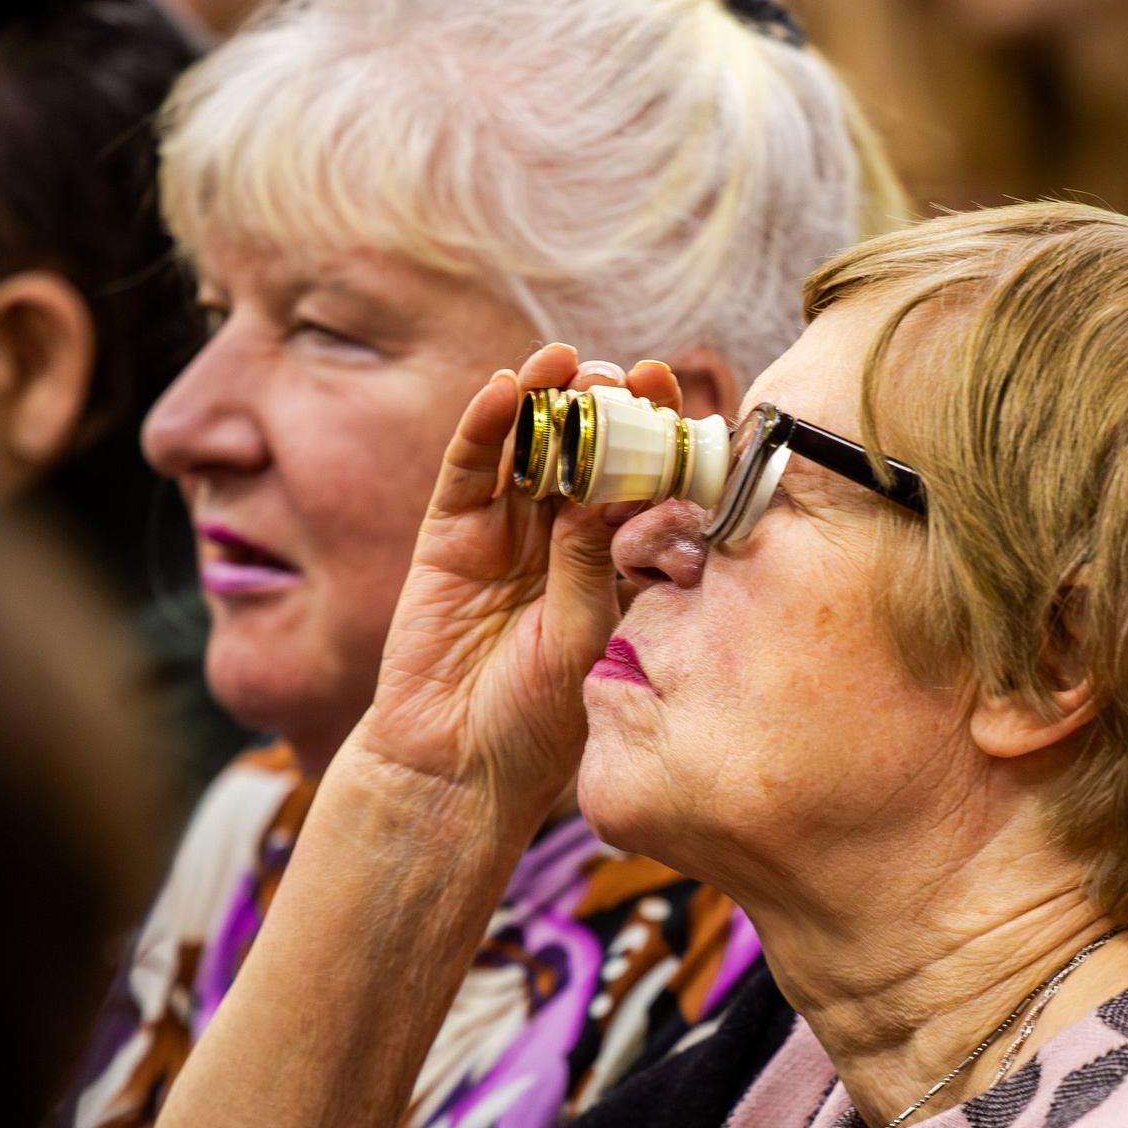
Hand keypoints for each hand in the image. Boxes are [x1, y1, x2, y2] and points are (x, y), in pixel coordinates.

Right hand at [346, 345, 682, 828]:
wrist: (458, 765)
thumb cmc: (539, 718)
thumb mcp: (584, 636)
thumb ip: (590, 562)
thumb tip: (608, 490)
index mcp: (611, 560)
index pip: (639, 482)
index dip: (655, 438)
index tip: (677, 397)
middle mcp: (562, 536)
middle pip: (587, 450)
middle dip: (607, 406)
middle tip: (627, 374)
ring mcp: (505, 530)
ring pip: (528, 447)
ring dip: (546, 398)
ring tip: (565, 362)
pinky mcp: (450, 534)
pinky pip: (468, 470)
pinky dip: (483, 427)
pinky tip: (502, 391)